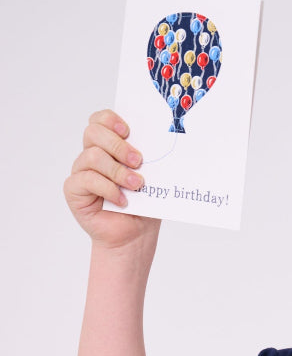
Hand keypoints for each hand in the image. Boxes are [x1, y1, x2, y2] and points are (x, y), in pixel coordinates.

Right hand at [63, 109, 160, 251]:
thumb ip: (147, 158)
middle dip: (117, 145)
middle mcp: (92, 155)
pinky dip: (109, 189)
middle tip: (138, 161)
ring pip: (93, 156)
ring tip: (136, 185)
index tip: (129, 131)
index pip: (100, 120)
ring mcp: (81, 171)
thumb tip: (154, 142)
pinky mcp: (74, 190)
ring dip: (118, 171)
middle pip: (93, 132)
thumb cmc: (142, 205)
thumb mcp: (151, 178)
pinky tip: (122, 201)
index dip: (111, 120)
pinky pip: (88, 180)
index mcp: (108, 146)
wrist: (135, 235)